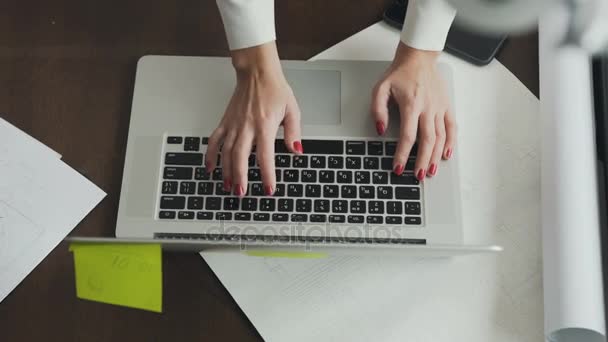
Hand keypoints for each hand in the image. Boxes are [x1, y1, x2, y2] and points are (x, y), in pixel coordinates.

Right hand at [205, 42, 301, 196]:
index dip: (267, 175)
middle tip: (242, 192)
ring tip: (228, 186)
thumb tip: (296, 150)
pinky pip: (215, 140)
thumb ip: (294, 132)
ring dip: (226, 171)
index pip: (265, 155)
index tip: (269, 188)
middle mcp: (247, 126)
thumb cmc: (274, 89)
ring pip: (226, 152)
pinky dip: (211, 155)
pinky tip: (210, 168)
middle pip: (240, 157)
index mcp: (265, 125)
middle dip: (240, 177)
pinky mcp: (225, 121)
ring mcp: (233, 124)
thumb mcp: (292, 109)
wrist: (257, 72)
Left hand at [371, 42, 455, 180]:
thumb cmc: (399, 73)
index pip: (407, 135)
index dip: (402, 154)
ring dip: (435, 156)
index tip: (397, 167)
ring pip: (440, 137)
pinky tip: (446, 154)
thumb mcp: (381, 88)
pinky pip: (451, 127)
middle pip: (426, 140)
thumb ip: (378, 110)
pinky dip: (450, 142)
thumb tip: (380, 129)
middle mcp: (427, 107)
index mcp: (411, 104)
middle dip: (421, 160)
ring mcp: (439, 107)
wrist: (419, 58)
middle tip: (417, 176)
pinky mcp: (446, 106)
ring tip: (430, 170)